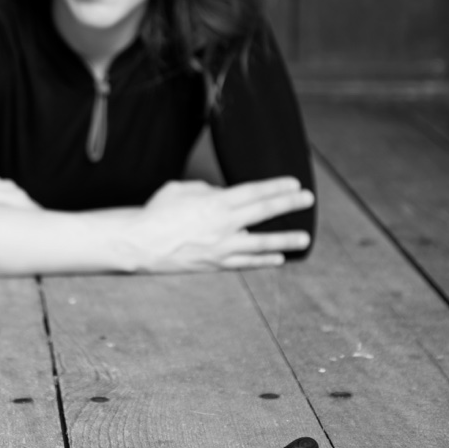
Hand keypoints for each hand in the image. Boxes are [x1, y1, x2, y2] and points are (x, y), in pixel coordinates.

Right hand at [135, 177, 313, 271]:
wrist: (140, 243)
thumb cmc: (157, 211)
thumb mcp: (181, 189)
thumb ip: (207, 190)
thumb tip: (222, 195)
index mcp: (215, 202)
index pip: (254, 192)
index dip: (276, 187)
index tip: (294, 183)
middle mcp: (224, 225)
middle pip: (263, 212)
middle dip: (288, 204)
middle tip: (308, 199)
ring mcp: (221, 247)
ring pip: (261, 244)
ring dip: (285, 240)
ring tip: (304, 239)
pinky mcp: (215, 264)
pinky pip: (245, 263)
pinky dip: (263, 260)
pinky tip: (278, 258)